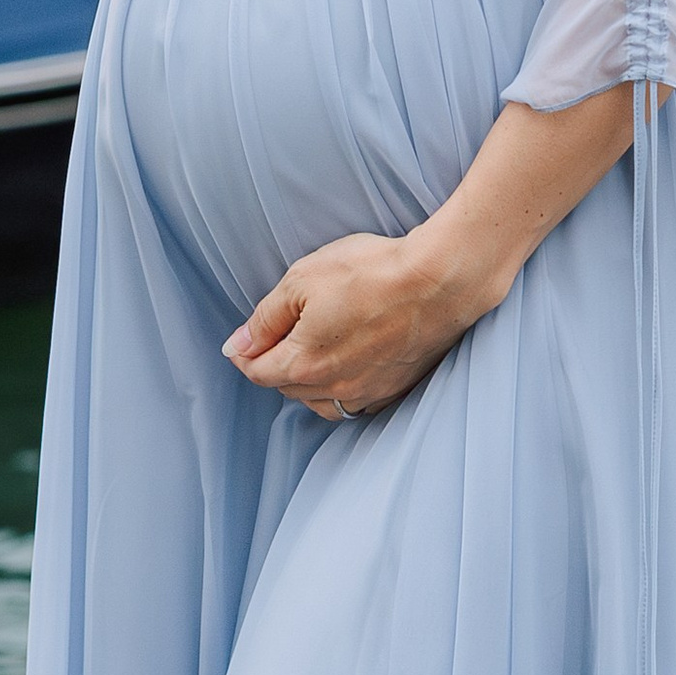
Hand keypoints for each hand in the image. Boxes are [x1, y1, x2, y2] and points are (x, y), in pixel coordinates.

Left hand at [222, 86, 652, 416]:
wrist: (439, 281)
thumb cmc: (370, 272)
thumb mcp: (303, 279)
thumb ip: (265, 318)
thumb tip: (237, 346)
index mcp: (301, 363)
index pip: (257, 371)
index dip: (246, 353)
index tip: (245, 338)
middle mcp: (331, 389)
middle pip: (286, 388)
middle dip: (274, 366)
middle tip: (277, 337)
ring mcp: (366, 393)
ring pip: (320, 402)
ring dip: (307, 384)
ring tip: (311, 353)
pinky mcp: (394, 390)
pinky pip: (355, 402)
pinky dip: (341, 389)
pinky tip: (347, 365)